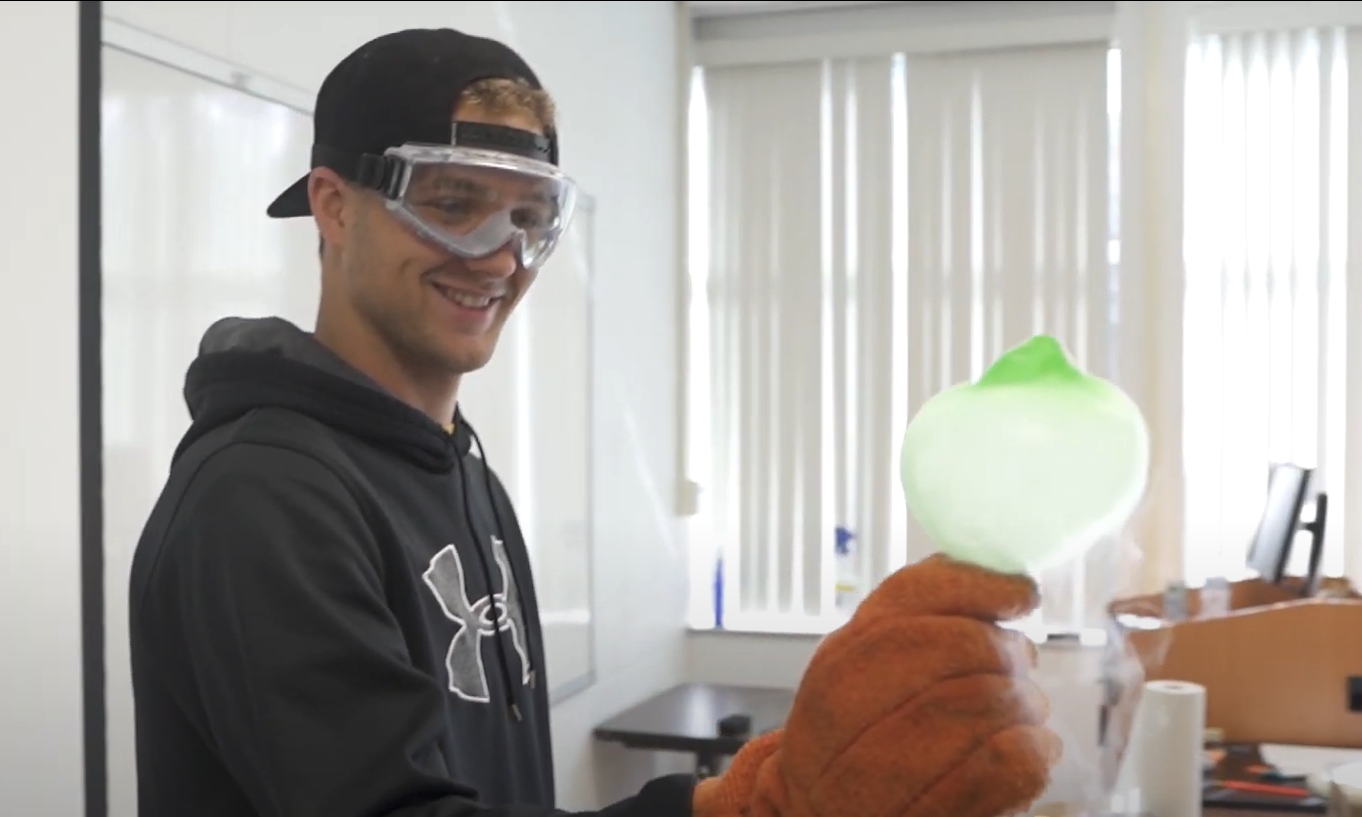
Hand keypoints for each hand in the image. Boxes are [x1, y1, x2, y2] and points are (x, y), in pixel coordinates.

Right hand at [693, 554, 1060, 816]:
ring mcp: (876, 793)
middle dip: (1000, 648)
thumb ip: (915, 615)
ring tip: (1022, 709)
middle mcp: (838, 741)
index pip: (896, 616)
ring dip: (1023, 699)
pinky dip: (1035, 746)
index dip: (967, 592)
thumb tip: (991, 573)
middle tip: (1018, 660)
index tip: (1016, 594)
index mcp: (828, 684)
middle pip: (944, 654)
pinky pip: (1006, 764)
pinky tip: (1031, 748)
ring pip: (981, 704)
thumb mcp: (870, 669)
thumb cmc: (867, 742)